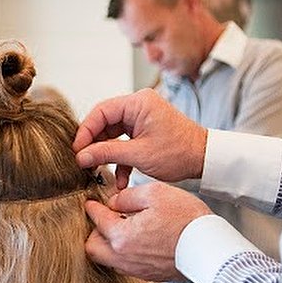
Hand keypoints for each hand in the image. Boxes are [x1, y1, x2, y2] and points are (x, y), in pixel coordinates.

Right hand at [73, 89, 207, 188]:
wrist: (205, 160)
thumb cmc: (179, 153)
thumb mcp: (139, 155)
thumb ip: (107, 153)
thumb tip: (80, 156)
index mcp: (138, 103)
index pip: (101, 111)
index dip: (85, 131)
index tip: (76, 150)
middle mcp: (138, 106)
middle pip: (105, 122)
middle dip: (94, 145)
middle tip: (83, 162)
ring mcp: (142, 118)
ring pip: (113, 134)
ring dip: (107, 155)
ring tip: (96, 172)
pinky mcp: (145, 131)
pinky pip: (125, 142)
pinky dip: (121, 160)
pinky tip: (119, 179)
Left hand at [84, 183, 212, 280]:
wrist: (210, 248)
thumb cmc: (187, 220)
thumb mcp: (155, 193)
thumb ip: (127, 197)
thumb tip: (114, 202)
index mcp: (122, 236)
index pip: (97, 220)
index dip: (93, 208)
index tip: (91, 204)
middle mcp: (124, 258)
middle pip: (93, 248)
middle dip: (94, 232)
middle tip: (104, 219)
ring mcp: (137, 270)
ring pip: (109, 260)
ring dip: (109, 245)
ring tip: (121, 229)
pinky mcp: (149, 276)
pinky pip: (126, 266)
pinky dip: (124, 254)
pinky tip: (137, 242)